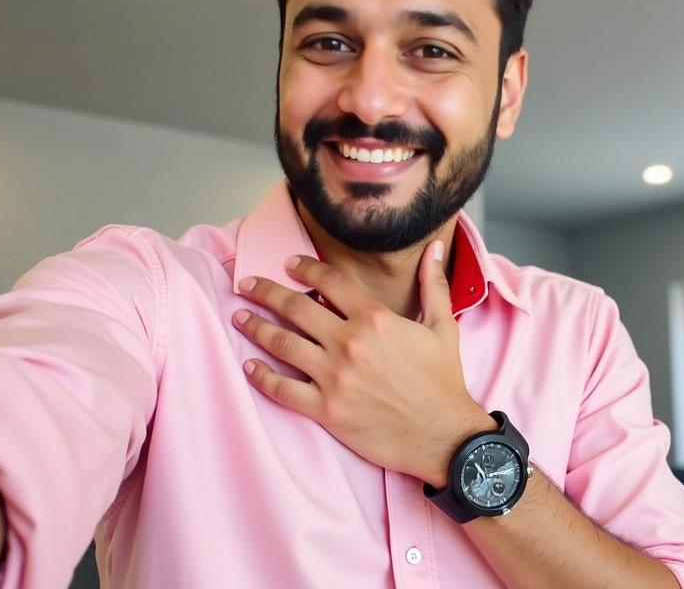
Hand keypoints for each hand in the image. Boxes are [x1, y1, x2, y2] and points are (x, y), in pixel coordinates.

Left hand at [232, 240, 494, 486]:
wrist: (443, 435)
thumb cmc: (443, 382)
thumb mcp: (443, 327)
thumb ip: (433, 285)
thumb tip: (432, 249)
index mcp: (375, 319)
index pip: (329, 283)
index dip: (305, 269)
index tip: (289, 264)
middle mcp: (349, 343)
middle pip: (295, 308)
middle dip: (266, 292)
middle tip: (247, 285)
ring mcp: (334, 377)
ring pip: (282, 344)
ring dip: (256, 327)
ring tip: (239, 318)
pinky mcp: (326, 410)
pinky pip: (283, 389)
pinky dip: (262, 377)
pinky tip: (250, 367)